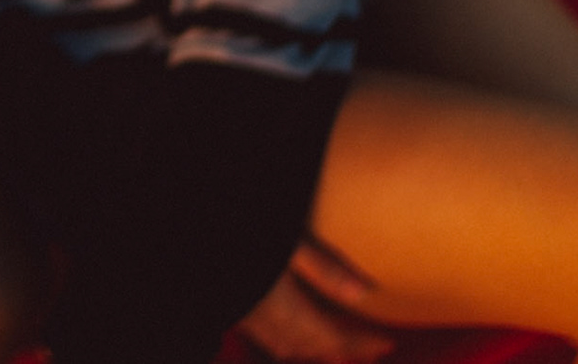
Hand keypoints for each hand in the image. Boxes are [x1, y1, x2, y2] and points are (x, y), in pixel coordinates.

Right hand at [234, 232, 395, 362]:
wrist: (191, 232)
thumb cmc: (242, 229)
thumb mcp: (289, 242)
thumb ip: (324, 267)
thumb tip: (364, 293)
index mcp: (285, 309)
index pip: (334, 337)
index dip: (362, 342)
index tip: (387, 340)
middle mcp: (267, 322)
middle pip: (313, 347)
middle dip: (343, 347)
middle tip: (370, 343)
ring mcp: (249, 318)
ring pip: (290, 346)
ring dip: (317, 347)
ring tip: (336, 340)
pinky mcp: (237, 309)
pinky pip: (271, 338)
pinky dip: (291, 340)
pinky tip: (293, 330)